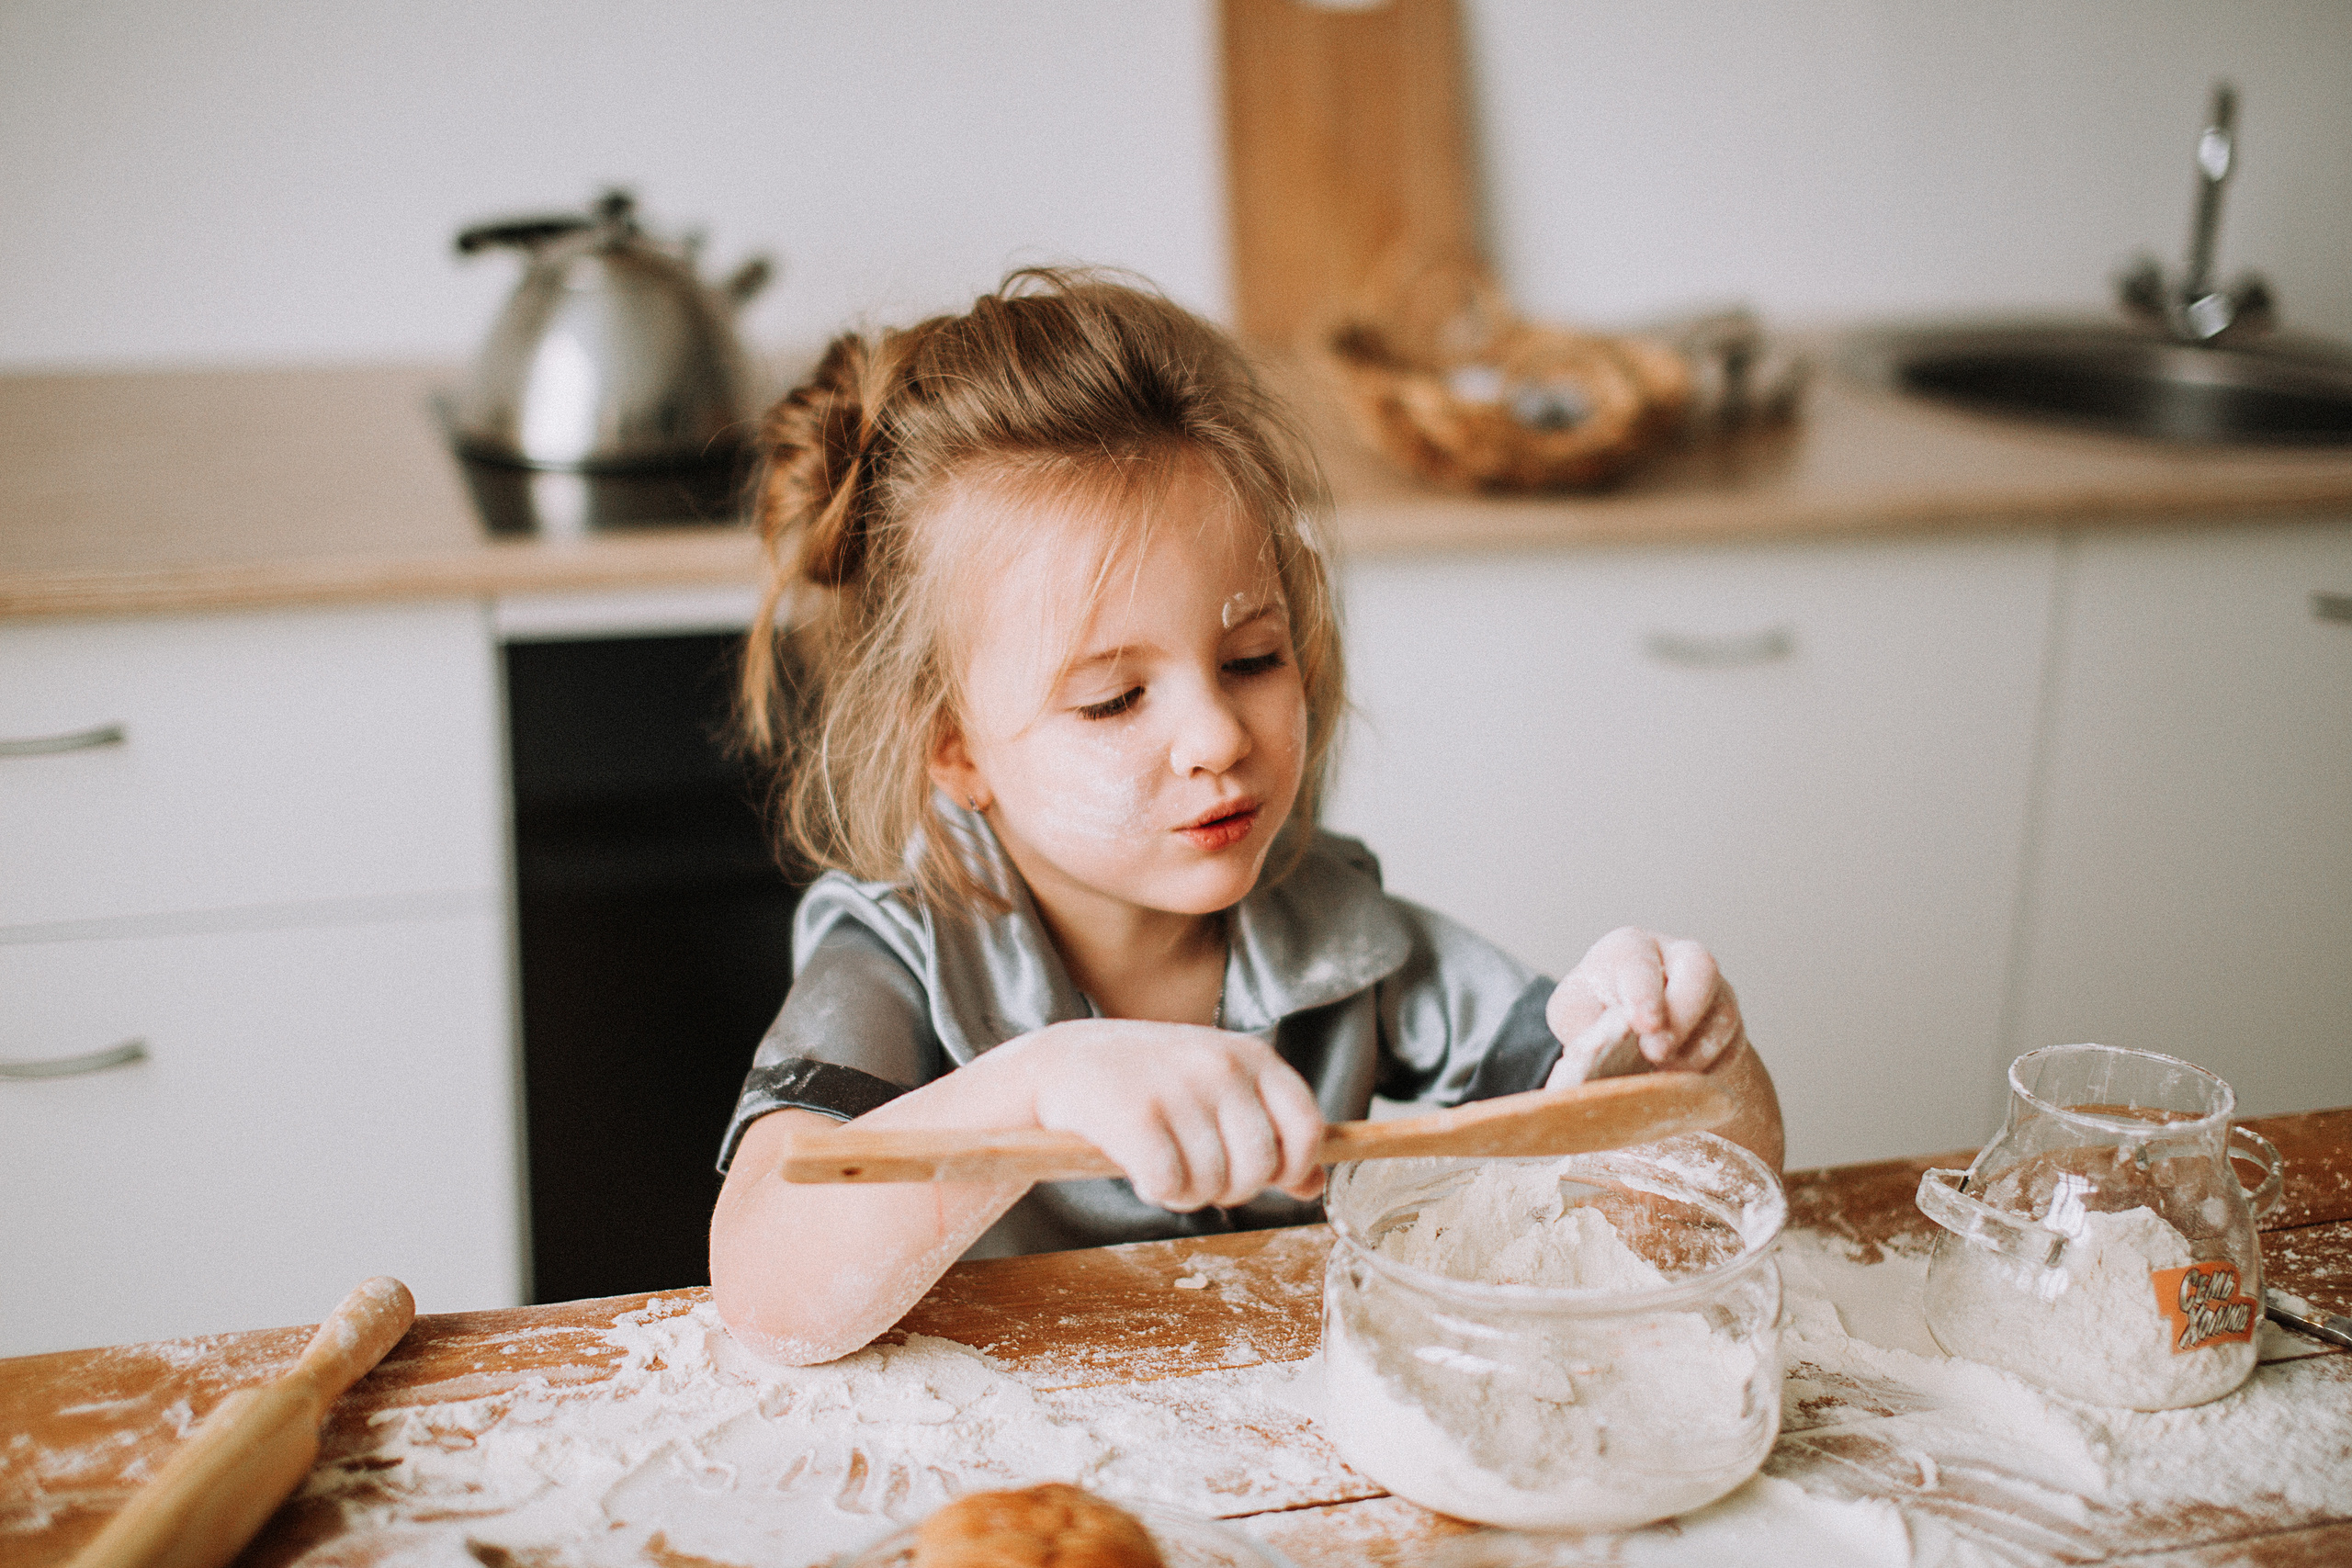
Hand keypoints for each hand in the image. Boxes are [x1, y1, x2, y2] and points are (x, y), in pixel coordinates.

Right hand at [994, 1019, 1326, 1210]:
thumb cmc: (1151, 1081)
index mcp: (1251, 1055)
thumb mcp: (1219, 1090)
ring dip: (1187, 1193)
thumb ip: (1270, 1131)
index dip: (1293, 1167)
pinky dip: (1156, 1191)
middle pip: (1258, 1168)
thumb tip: (1315, 1184)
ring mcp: (1178, 1088)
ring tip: (1164, 1165)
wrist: (1063, 1062)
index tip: (1268, 1178)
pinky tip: (1139, 1167)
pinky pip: (1169, 1187)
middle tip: (1198, 1173)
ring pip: (1213, 1184)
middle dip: (1230, 1189)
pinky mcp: (1135, 1116)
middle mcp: (1220, 1066)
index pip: (1306, 1126)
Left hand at [1544, 927, 1747, 1084]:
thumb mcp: (1573, 1015)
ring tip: (1662, 1073)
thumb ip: (1583, 1027)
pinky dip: (1708, 1067)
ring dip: (1695, 1051)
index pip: (1641, 962)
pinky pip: (1731, 1044)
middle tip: (1657, 1054)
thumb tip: (1595, 1055)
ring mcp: (1708, 986)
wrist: (1621, 1030)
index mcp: (1630, 948)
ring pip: (1722, 1013)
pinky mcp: (1726, 1019)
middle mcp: (1675, 957)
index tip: (1643, 1026)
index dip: (1645, 995)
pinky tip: (1680, 1080)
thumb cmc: (1592, 1013)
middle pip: (1700, 969)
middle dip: (1682, 1015)